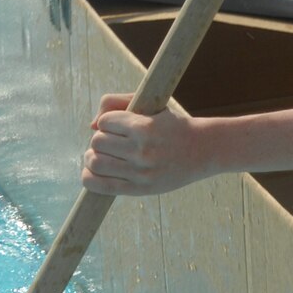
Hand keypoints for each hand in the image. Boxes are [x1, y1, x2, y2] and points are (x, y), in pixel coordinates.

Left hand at [80, 93, 210, 196]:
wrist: (202, 150)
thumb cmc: (171, 126)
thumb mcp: (150, 107)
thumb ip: (117, 104)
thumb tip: (91, 125)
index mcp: (146, 127)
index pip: (105, 122)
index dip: (107, 123)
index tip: (117, 126)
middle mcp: (143, 150)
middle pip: (98, 142)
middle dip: (101, 140)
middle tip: (112, 142)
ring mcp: (141, 171)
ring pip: (96, 161)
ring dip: (93, 157)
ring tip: (102, 156)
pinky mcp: (141, 188)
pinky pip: (101, 185)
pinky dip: (89, 177)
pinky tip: (93, 172)